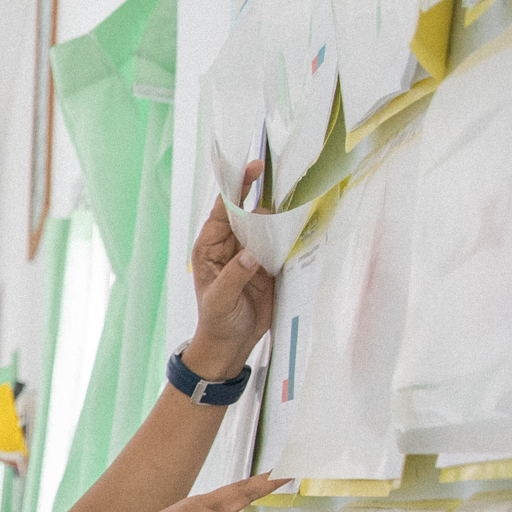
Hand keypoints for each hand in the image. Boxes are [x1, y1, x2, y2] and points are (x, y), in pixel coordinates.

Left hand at [186, 167, 275, 379]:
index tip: (252, 169)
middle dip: (262, 194)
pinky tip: (301, 223)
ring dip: (279, 215)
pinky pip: (279, 242)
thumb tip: (252, 254)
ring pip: (265, 225)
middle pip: (247, 212)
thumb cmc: (217, 321)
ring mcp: (251, 252)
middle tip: (283, 179)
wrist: (232, 343)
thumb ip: (235, 276)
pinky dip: (289, 234)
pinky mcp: (268, 263)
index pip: (222, 210)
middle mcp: (230, 244)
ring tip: (295, 201)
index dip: (236, 188)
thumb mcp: (220, 300)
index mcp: (210, 247)